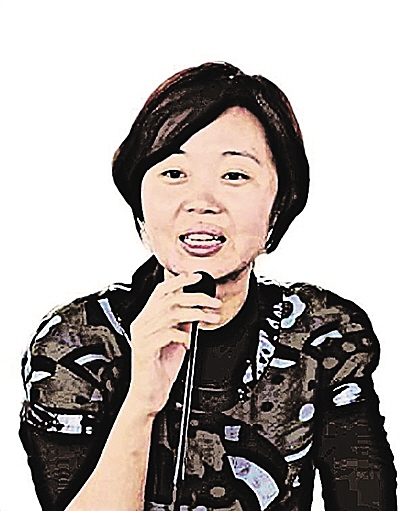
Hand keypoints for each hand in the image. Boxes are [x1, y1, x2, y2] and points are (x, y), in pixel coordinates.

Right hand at [129, 272, 221, 415]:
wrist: (148, 394)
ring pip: (171, 314)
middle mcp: (141, 324)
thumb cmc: (160, 369)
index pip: (160, 291)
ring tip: (211, 319)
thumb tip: (196, 307)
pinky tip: (190, 342)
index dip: (179, 281)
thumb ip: (181, 323)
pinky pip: (167, 334)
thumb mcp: (175, 340)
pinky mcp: (145, 349)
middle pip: (169, 299)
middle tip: (213, 303)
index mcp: (146, 318)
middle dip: (195, 297)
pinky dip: (183, 335)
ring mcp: (142, 336)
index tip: (197, 278)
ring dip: (196, 314)